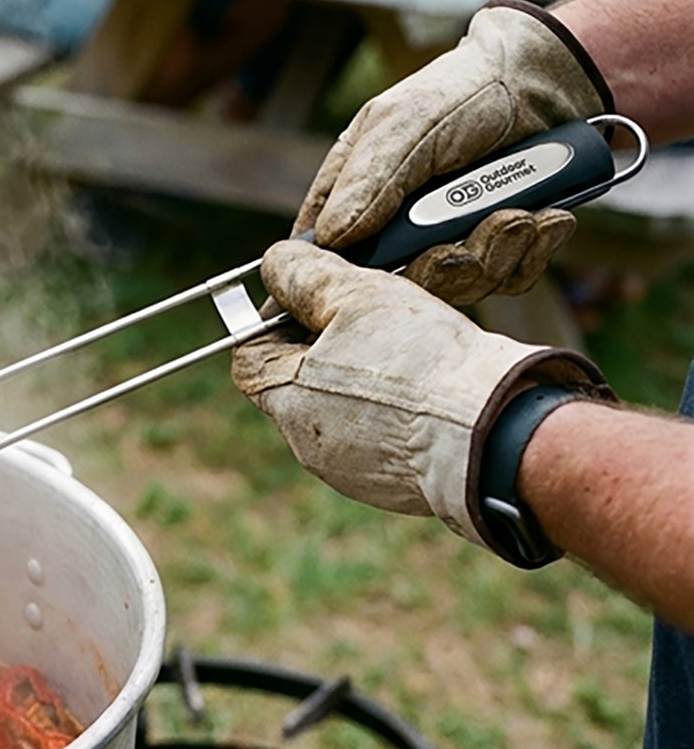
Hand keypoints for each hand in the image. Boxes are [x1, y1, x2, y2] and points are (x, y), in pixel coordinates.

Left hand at [229, 240, 609, 548]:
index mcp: (286, 402)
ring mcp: (351, 471)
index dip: (277, 316)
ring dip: (365, 373)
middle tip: (368, 315)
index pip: (251, 352)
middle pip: (299, 379)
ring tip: (407, 347)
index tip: (312, 293)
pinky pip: (382, 436)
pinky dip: (397, 408)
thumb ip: (305, 275)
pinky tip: (428, 385)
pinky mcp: (395, 484)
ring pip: (343, 406)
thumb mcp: (356, 296)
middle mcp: (309, 446)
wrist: (496, 433)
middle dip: (327, 343)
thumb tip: (275, 264)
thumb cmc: (421, 363)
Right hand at [297, 3, 608, 292]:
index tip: (354, 286)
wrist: (552, 80)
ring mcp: (449, 238)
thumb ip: (369, 181)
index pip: (326, 248)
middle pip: (397, 282)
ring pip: (457, 285)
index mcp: (357, 190)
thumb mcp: (407, 124)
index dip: (334, 275)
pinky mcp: (498, 248)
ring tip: (521, 216)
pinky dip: (529, 254)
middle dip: (437, 269)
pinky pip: (506, 278)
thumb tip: (329, 238)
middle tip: (462, 243)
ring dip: (493, 255)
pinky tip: (547, 219)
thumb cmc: (467, 90)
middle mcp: (398, 223)